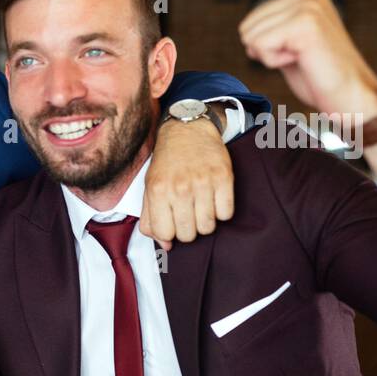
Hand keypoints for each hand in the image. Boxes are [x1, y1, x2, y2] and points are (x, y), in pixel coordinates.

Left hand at [142, 113, 233, 248]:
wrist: (187, 130)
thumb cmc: (167, 162)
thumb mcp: (150, 187)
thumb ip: (151, 218)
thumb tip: (165, 245)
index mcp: (158, 191)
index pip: (165, 233)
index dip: (170, 233)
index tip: (173, 223)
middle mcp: (180, 188)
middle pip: (188, 234)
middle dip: (188, 230)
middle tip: (188, 215)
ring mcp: (203, 182)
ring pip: (208, 227)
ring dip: (205, 222)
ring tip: (201, 207)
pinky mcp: (224, 177)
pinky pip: (227, 213)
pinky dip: (222, 211)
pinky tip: (214, 200)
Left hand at [238, 0, 376, 119]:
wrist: (349, 95)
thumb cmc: (319, 75)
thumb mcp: (289, 45)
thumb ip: (271, 31)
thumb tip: (243, 30)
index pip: (250, 21)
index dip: (264, 47)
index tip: (296, 53)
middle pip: (247, 28)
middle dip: (266, 51)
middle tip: (299, 58)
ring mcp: (308, 7)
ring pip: (252, 37)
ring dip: (272, 57)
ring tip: (302, 59)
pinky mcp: (305, 24)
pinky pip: (260, 46)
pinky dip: (276, 62)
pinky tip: (302, 60)